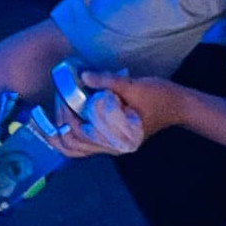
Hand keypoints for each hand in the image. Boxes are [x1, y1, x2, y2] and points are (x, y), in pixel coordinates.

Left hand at [41, 72, 169, 158]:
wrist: (180, 106)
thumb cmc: (161, 96)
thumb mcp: (135, 85)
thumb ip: (109, 82)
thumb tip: (84, 76)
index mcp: (117, 137)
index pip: (80, 133)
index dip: (66, 115)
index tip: (62, 95)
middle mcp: (110, 147)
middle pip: (71, 146)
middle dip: (58, 124)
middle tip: (56, 101)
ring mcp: (109, 146)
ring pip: (74, 150)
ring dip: (58, 134)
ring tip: (46, 118)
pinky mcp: (109, 141)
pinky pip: (82, 146)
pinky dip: (68, 136)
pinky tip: (58, 123)